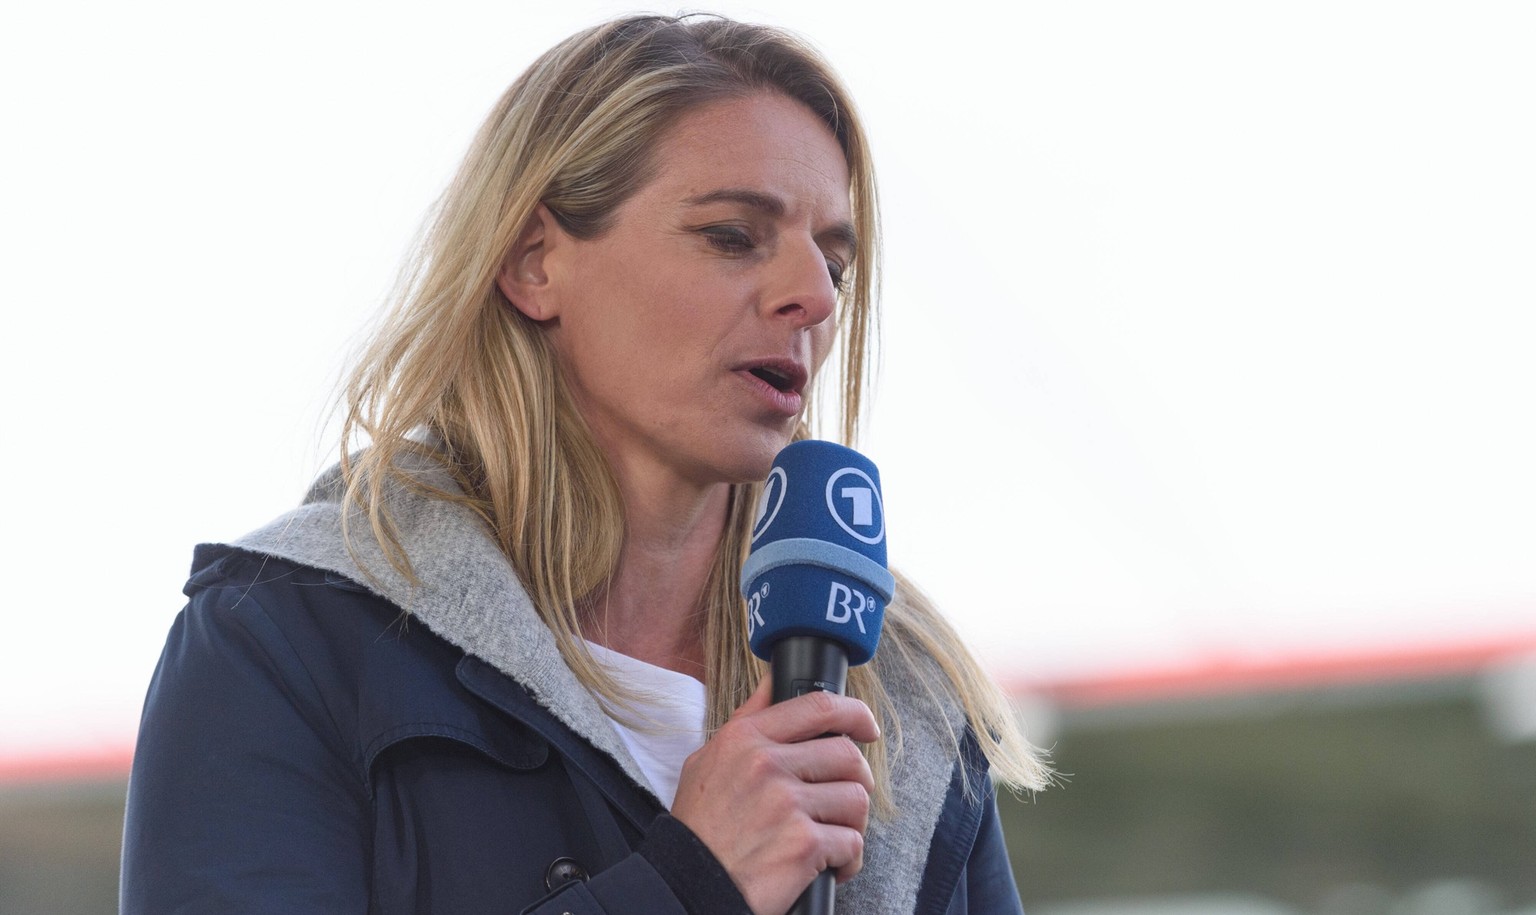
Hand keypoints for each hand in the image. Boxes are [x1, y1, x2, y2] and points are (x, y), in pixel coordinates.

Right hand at [671, 676, 879, 914]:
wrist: (686, 886)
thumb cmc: (698, 828)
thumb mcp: (707, 761)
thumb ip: (745, 720)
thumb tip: (773, 683)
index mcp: (745, 739)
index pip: (816, 706)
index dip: (854, 712)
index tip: (867, 727)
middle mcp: (766, 764)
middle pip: (848, 754)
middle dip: (858, 780)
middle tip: (845, 800)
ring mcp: (786, 803)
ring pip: (856, 799)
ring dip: (852, 824)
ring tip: (832, 838)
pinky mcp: (803, 843)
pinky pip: (851, 843)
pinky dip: (847, 861)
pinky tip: (829, 868)